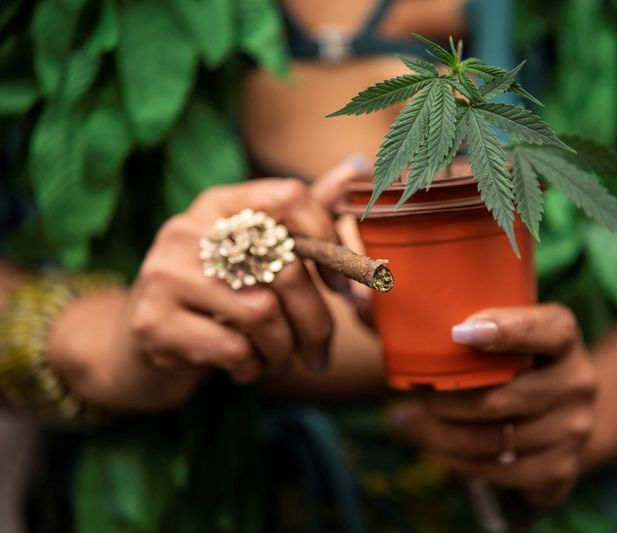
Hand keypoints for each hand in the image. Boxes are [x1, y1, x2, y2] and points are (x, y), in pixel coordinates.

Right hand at [49, 179, 340, 411]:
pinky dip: (252, 368)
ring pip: (264, 313)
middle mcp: (188, 229)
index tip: (344, 288)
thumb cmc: (215, 297)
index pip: (291, 197)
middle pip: (286, 269)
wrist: (136, 347)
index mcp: (220, 204)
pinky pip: (234, 348)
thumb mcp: (255, 252)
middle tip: (320, 353)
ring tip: (276, 359)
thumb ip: (303, 214)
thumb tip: (359, 165)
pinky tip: (244, 367)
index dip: (330, 244)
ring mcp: (164, 273)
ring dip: (283, 350)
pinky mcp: (152, 322)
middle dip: (316, 323)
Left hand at [390, 304, 595, 507]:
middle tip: (414, 390)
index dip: (509, 330)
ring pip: (492, 442)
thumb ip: (423, 316)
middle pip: (502, 398)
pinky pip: (496, 474)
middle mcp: (578, 381)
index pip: (549, 329)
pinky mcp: (561, 470)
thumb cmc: (503, 359)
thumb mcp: (481, 332)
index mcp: (563, 335)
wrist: (555, 411)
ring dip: (439, 433)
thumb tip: (360, 303)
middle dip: (445, 399)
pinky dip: (454, 461)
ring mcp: (573, 430)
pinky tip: (430, 445)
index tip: (460, 332)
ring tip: (406, 418)